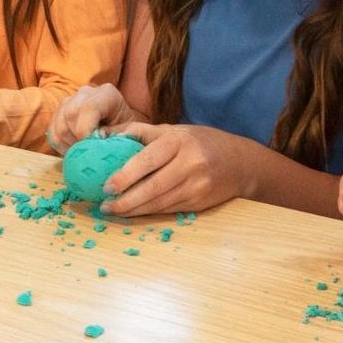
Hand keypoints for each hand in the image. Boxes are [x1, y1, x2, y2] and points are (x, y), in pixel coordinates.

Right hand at [47, 83, 140, 151]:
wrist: (120, 130)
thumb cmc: (127, 132)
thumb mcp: (128, 133)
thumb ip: (114, 134)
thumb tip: (97, 139)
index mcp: (107, 94)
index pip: (88, 108)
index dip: (86, 130)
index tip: (91, 146)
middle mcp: (86, 93)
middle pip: (70, 114)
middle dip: (77, 139)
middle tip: (88, 153)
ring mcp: (70, 101)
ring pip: (59, 125)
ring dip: (69, 144)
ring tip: (83, 152)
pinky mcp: (59, 113)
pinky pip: (52, 132)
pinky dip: (61, 146)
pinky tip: (74, 150)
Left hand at [96, 123, 248, 217]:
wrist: (240, 163)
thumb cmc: (199, 142)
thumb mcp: (172, 130)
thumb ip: (139, 132)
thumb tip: (102, 135)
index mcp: (179, 141)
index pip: (148, 159)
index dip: (126, 175)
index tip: (106, 186)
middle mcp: (190, 163)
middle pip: (153, 186)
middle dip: (126, 200)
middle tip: (105, 205)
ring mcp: (197, 185)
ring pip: (160, 202)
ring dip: (134, 210)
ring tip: (114, 211)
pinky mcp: (200, 202)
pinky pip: (169, 210)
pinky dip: (149, 212)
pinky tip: (135, 212)